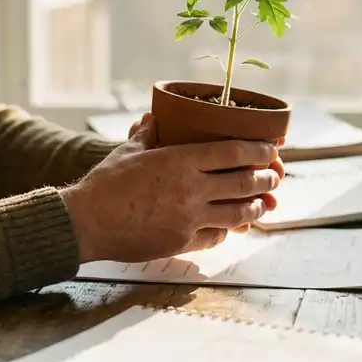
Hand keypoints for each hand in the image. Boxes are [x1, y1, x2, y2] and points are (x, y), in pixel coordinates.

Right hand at [62, 115, 281, 262]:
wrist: (87, 221)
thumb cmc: (105, 183)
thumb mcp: (128, 152)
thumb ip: (147, 135)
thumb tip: (154, 119)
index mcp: (180, 160)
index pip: (234, 153)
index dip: (259, 150)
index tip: (271, 149)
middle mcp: (191, 189)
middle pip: (244, 183)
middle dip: (266, 178)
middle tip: (274, 176)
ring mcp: (189, 218)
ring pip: (238, 213)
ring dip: (256, 207)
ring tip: (264, 203)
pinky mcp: (181, 242)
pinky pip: (216, 237)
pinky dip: (227, 230)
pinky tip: (230, 226)